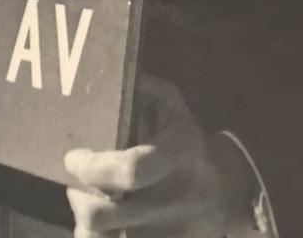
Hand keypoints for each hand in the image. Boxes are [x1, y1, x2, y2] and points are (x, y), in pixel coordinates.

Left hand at [64, 75, 259, 237]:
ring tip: (87, 209)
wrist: (230, 189)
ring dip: (87, 228)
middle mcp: (174, 198)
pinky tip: (103, 228)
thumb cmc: (187, 139)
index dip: (94, 168)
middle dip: (79, 200)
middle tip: (76, 187)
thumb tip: (107, 80)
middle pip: (106, 216)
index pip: (130, 170)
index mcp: (177, 154)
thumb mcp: (171, 105)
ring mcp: (172, 232)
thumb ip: (141, 89)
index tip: (73, 159)